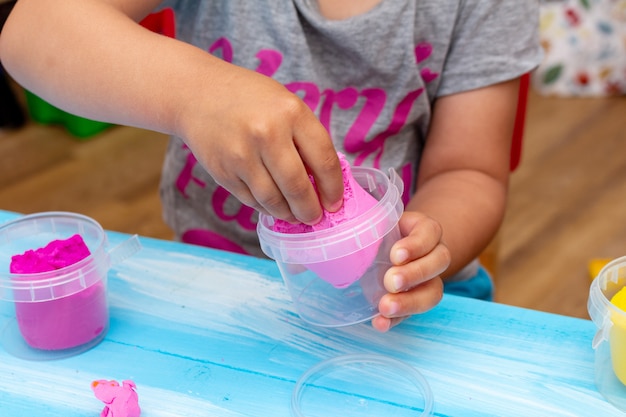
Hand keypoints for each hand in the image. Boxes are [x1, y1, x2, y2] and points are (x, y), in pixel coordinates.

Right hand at [178, 63, 343, 223]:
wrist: (197, 93)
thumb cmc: (250, 98)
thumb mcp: (286, 105)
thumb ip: (305, 138)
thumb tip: (322, 182)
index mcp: (291, 113)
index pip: (323, 160)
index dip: (333, 188)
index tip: (335, 203)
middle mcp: (267, 134)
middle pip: (297, 187)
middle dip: (310, 210)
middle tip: (315, 218)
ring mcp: (241, 155)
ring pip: (273, 200)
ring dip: (288, 214)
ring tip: (295, 216)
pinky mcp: (223, 172)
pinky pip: (251, 200)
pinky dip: (266, 208)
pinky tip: (273, 205)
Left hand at [371, 211, 448, 331]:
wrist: (383, 250)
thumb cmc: (380, 232)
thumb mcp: (376, 224)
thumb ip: (368, 226)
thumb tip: (341, 233)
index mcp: (424, 229)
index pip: (431, 232)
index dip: (416, 245)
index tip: (395, 255)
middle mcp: (434, 253)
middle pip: (440, 261)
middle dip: (415, 273)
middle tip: (390, 282)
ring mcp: (429, 279)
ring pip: (434, 291)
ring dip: (410, 301)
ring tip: (385, 307)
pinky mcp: (416, 300)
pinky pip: (413, 314)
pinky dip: (396, 320)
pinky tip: (380, 323)